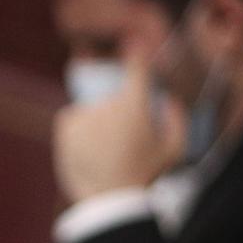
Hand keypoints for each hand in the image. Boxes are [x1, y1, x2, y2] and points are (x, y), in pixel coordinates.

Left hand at [53, 52, 185, 202]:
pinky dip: (80, 127)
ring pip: (93, 110)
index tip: (133, 42)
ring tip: (106, 151)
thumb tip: (169, 96)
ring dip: (99, 123)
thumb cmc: (146, 175)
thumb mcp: (176, 149)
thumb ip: (178, 117)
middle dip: (120, 114)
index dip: (136, 54)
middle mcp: (107, 105)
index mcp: (135, 107)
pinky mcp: (65, 126)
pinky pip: (74, 118)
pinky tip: (89, 148)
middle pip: (114, 99)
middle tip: (125, 142)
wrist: (109, 201)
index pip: (136, 70)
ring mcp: (84, 114)